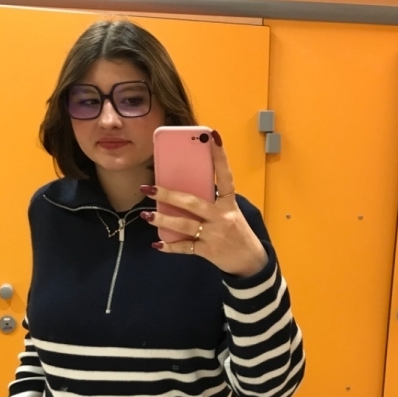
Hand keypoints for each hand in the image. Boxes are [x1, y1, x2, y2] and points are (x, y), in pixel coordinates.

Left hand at [140, 130, 267, 277]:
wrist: (251, 261)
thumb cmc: (237, 232)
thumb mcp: (230, 213)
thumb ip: (212, 202)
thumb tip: (181, 193)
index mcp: (229, 203)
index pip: (225, 176)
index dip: (219, 156)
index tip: (211, 135)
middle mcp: (222, 216)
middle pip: (192, 202)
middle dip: (168, 194)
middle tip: (149, 188)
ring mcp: (215, 234)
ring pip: (184, 224)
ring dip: (163, 219)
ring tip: (146, 215)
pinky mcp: (208, 251)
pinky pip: (185, 247)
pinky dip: (170, 246)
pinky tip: (157, 244)